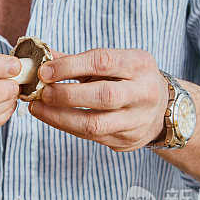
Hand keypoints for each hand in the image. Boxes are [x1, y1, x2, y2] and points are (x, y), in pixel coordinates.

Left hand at [29, 49, 167, 151]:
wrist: (161, 108)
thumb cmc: (126, 79)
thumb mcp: (111, 62)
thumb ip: (76, 61)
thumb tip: (40, 60)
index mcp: (139, 64)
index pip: (102, 62)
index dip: (70, 66)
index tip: (45, 71)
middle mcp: (143, 93)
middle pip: (103, 96)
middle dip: (66, 95)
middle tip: (41, 93)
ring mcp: (137, 120)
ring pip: (96, 124)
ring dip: (61, 117)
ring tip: (38, 109)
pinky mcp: (127, 140)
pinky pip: (92, 137)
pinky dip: (67, 127)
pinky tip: (51, 117)